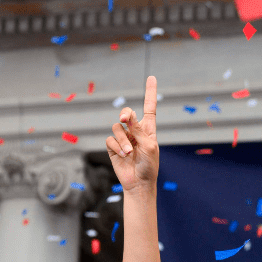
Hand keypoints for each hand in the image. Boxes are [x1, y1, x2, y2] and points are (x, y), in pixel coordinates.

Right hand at [106, 76, 159, 193]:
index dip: (150, 92)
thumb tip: (128, 116)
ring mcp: (124, 139)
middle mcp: (135, 132)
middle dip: (126, 114)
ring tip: (129, 152)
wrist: (139, 184)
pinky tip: (123, 155)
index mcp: (148, 129)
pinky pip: (110, 139)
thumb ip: (139, 130)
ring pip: (117, 128)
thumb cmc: (149, 166)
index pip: (149, 107)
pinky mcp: (113, 147)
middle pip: (127, 113)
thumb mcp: (149, 147)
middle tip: (125, 119)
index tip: (151, 77)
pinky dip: (116, 147)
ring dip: (122, 140)